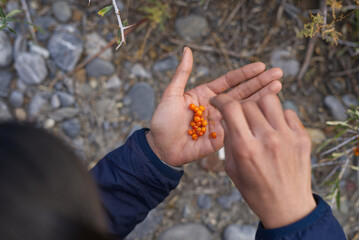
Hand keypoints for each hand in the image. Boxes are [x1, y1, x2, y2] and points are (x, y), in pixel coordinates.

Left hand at [146, 47, 282, 166]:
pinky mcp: (222, 139)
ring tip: (277, 88)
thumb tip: (187, 50)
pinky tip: (265, 113)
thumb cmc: (163, 120)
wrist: (160, 147)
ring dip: (261, 99)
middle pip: (242, 93)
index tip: (261, 66)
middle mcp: (217, 107)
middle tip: (278, 74)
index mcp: (207, 95)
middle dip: (260, 83)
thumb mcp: (171, 94)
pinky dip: (251, 121)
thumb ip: (182, 73)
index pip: (230, 81)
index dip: (245, 74)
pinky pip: (238, 128)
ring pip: (244, 109)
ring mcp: (221, 123)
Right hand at [210, 94, 315, 228]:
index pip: (231, 108)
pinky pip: (288, 112)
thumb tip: (226, 117)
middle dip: (238, 108)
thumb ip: (228, 140)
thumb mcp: (232, 168)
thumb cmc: (256, 190)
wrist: (288, 207)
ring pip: (269, 101)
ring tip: (258, 119)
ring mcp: (287, 137)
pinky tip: (275, 129)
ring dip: (259, 107)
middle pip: (248, 103)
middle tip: (239, 117)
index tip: (219, 101)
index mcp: (246, 148)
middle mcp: (267, 139)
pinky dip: (278, 116)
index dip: (222, 100)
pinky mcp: (302, 137)